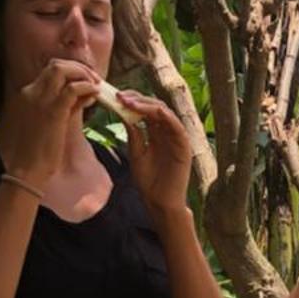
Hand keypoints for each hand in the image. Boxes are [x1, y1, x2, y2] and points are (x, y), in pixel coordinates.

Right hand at [3, 59, 99, 183]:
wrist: (27, 168)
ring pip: (62, 70)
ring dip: (82, 74)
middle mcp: (32, 92)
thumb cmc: (38, 150)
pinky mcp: (53, 111)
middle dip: (78, 67)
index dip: (71, 71)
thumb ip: (66, 106)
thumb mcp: (51, 123)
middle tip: (94, 79)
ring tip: (95, 85)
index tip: (86, 79)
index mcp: (28, 94)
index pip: (50, 70)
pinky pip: (72, 89)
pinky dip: (86, 87)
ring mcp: (41, 100)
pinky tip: (94, 95)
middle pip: (56, 65)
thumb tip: (85, 95)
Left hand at [117, 90, 192, 223]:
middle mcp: (167, 132)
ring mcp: (176, 138)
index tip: (114, 97)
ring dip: (147, 104)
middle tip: (120, 96)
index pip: (145, 109)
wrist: (159, 202)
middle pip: (154, 106)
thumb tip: (124, 111)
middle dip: (137, 98)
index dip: (131, 100)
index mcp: (155, 132)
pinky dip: (165, 116)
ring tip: (129, 102)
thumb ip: (133, 133)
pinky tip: (151, 111)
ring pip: (165, 112)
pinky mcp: (184, 146)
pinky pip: (177, 126)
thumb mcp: (136, 152)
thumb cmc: (148, 181)